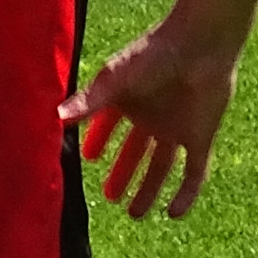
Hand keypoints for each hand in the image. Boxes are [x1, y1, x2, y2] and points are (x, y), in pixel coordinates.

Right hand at [63, 7, 247, 219]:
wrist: (202, 43)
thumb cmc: (156, 53)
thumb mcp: (116, 79)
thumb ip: (89, 102)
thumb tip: (55, 119)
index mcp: (131, 98)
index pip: (110, 124)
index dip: (99, 140)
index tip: (88, 158)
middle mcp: (154, 115)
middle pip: (136, 151)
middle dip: (123, 173)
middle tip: (109, 198)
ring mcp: (179, 126)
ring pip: (162, 166)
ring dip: (149, 189)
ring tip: (135, 214)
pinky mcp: (201, 136)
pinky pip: (195, 171)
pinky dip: (186, 193)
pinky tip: (173, 213)